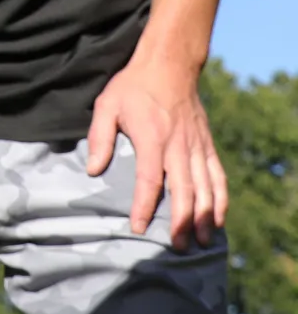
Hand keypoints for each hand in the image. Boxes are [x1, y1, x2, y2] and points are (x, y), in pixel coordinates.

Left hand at [86, 57, 226, 250]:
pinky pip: (218, 176)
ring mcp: (196, 146)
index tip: (138, 228)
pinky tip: (217, 218)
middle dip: (181, 221)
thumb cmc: (132, 86)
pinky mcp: (207, 145)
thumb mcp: (107, 105)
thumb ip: (100, 137)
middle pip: (184, 191)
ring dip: (204, 216)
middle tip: (176, 247)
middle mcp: (178, 146)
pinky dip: (221, 199)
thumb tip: (93, 170)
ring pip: (206, 188)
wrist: (168, 65)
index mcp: (152, 138)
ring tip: (200, 241)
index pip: (149, 181)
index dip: (144, 206)